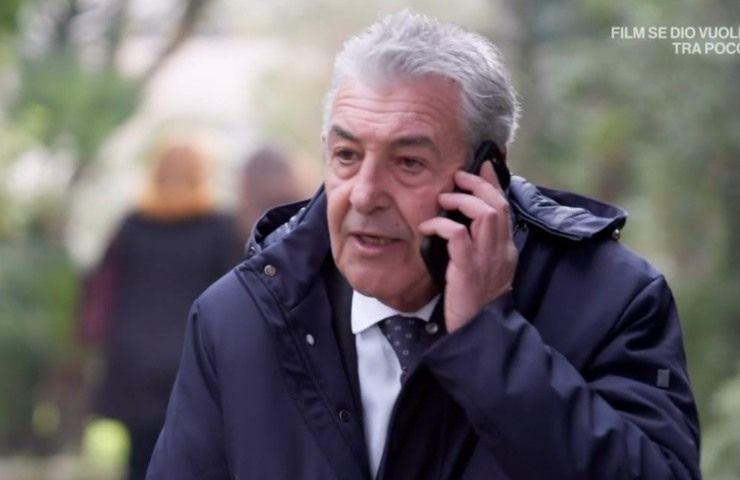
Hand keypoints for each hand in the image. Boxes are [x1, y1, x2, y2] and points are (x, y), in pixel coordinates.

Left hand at [418, 161, 517, 332]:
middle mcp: (501, 251)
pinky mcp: (469, 269)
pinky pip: (459, 235)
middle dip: (479, 184)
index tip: (483, 165)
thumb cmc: (472, 302)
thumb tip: (459, 223)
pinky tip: (429, 225)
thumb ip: (478, 247)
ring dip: (463, 200)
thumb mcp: (482, 270)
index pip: (505, 208)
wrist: (476, 332)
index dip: (494, 183)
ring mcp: (487, 259)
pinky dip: (442, 224)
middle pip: (498, 205)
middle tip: (459, 176)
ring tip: (444, 198)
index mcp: (505, 250)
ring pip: (485, 214)